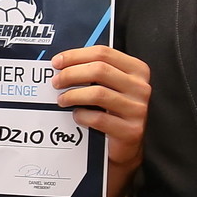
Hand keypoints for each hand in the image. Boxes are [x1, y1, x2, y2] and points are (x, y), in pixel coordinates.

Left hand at [51, 46, 150, 196]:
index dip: (76, 55)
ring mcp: (138, 109)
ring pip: (98, 93)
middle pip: (100, 70)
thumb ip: (93, 71)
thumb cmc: (113, 111)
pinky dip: (82, 115)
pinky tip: (76, 116)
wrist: (125, 144)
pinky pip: (99, 118)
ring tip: (62, 100)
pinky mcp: (131, 130)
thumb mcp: (109, 86)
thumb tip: (62, 63)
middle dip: (71, 74)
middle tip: (56, 82)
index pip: (104, 53)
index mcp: (137, 70)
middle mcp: (140, 87)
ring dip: (73, 95)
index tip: (57, 62)